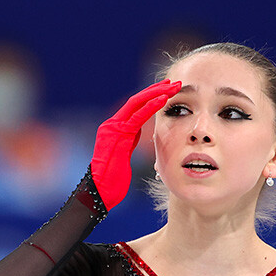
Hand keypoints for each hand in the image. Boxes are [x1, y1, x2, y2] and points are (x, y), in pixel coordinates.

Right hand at [89, 79, 181, 208]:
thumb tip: (138, 132)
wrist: (99, 192)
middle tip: (176, 83)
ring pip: (137, 103)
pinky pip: (138, 116)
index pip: (134, 107)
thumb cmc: (112, 180)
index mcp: (113, 129)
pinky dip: (152, 106)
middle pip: (136, 100)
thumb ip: (129, 140)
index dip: (151, 96)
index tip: (168, 91)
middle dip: (157, 89)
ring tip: (174, 88)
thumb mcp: (124, 155)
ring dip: (158, 93)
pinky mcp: (118, 135)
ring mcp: (113, 128)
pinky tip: (165, 99)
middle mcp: (111, 125)